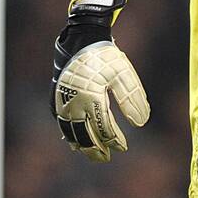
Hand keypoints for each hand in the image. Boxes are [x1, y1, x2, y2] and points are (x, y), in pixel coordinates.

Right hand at [51, 2, 150, 162]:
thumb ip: (132, 98)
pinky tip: (74, 141)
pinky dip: (68, 134)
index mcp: (90, 100)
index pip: (103, 129)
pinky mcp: (56, 99)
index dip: (114, 141)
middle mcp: (73, 105)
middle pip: (85, 136)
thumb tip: (141, 122)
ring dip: (82, 145)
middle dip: (96, 149)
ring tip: (92, 154)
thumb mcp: (124, 74)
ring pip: (71, 132)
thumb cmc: (105, 57)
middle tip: (106, 158)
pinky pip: (61, 123)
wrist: (80, 40)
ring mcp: (62, 103)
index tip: (123, 147)